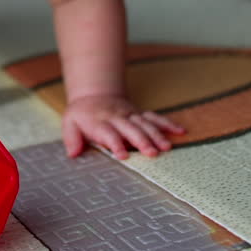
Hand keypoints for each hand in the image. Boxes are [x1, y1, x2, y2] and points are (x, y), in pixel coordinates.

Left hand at [61, 94, 184, 159]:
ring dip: (157, 135)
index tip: (123, 156)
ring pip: (145, 124)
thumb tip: (73, 153)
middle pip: (131, 129)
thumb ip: (71, 137)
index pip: (108, 134)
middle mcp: (117, 118)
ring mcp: (130, 115)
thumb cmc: (81, 115)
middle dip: (142, 141)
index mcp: (99, 122)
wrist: (94, 94)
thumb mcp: (69, 123)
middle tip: (152, 153)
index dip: (115, 144)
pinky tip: (181, 132)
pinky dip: (168, 124)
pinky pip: (155, 117)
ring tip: (167, 148)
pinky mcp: (139, 114)